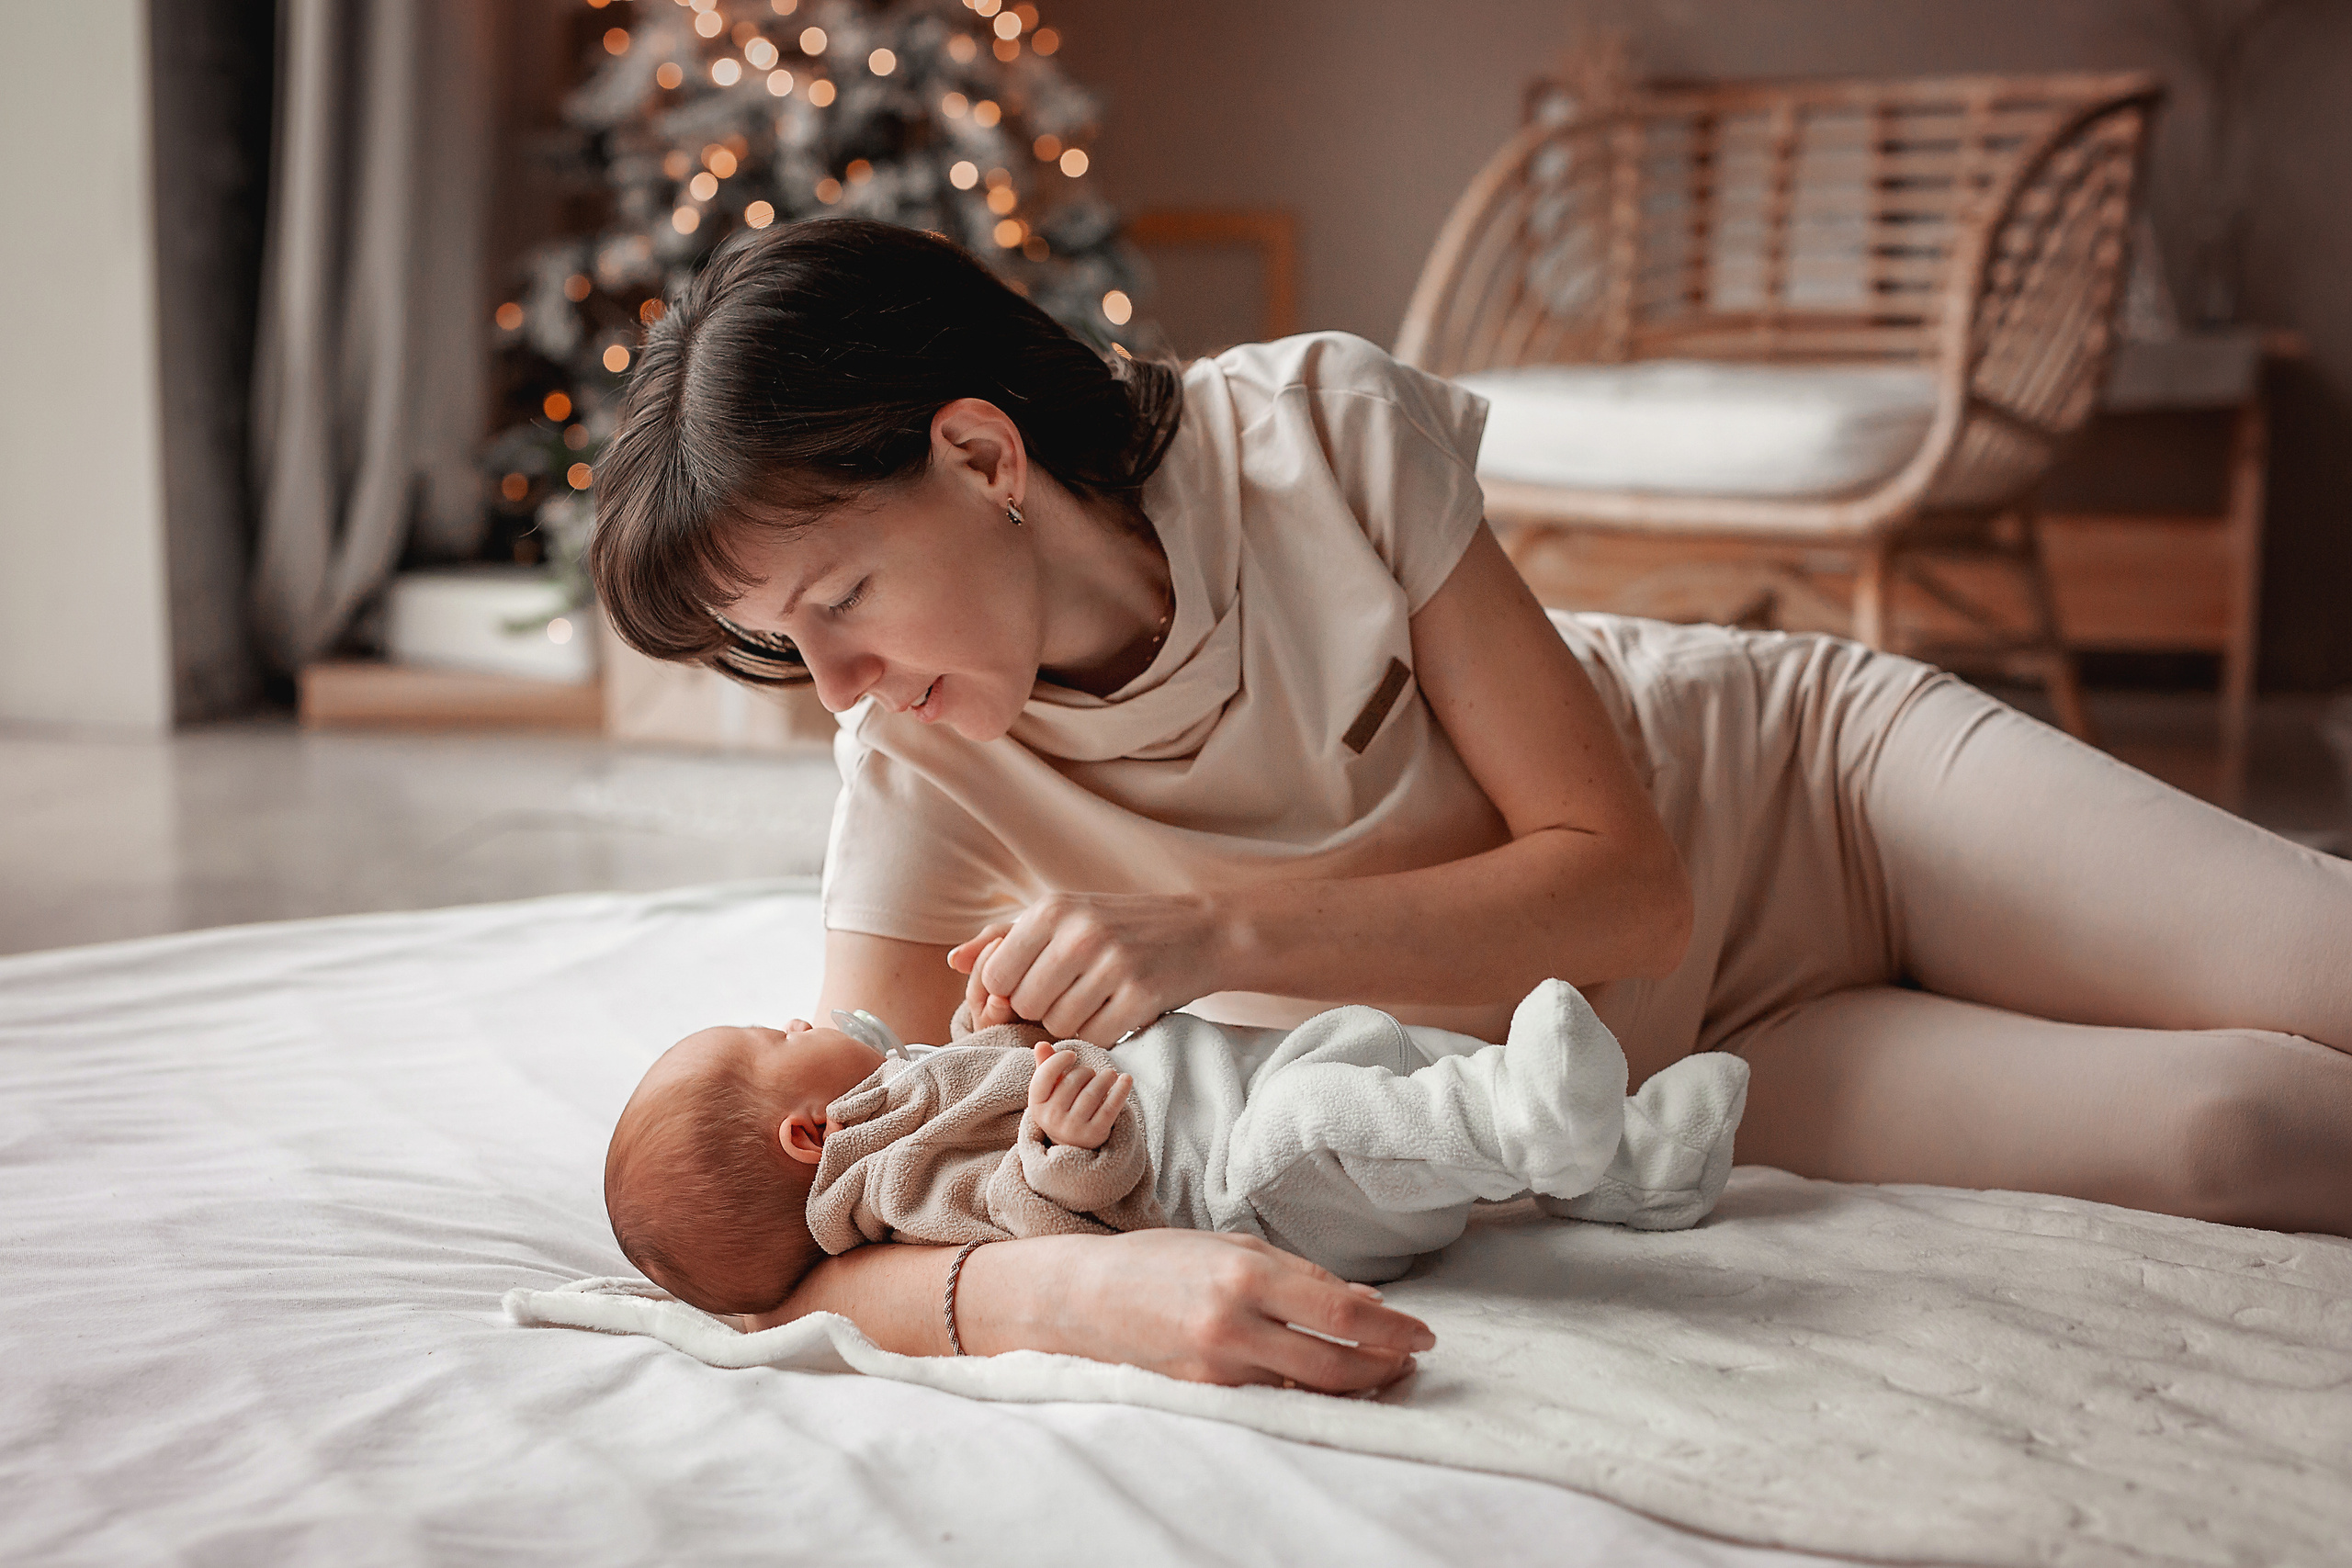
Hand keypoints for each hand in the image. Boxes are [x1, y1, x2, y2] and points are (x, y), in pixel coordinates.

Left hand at [947, 891, 1222, 1045]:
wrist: (1203, 931)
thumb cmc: (1121, 924)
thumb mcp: (1063, 915)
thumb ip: (1004, 937)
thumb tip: (955, 961)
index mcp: (1051, 909)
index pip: (996, 978)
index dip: (1012, 991)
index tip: (1037, 983)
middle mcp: (1079, 934)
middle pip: (1024, 1006)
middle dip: (1042, 1009)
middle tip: (1072, 992)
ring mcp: (1113, 965)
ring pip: (1058, 1026)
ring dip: (1074, 1023)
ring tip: (1097, 999)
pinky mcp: (1142, 996)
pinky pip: (1095, 1037)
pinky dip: (1102, 1033)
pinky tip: (1118, 1010)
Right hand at [960, 1229, 1434, 1391]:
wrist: (1082, 1299)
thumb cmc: (1160, 1262)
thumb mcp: (1232, 1249)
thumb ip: (1301, 1276)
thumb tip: (1366, 1302)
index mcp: (1245, 1274)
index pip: (1340, 1312)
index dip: (1391, 1329)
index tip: (1423, 1335)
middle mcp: (1234, 1323)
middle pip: (1335, 1363)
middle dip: (1384, 1366)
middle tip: (1411, 1360)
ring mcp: (1218, 1366)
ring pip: (1308, 1388)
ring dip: (1354, 1383)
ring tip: (1380, 1371)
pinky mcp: (1204, 1394)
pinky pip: (1273, 1397)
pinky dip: (1306, 1390)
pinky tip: (1323, 1379)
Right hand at [1027, 1041, 1131, 1148]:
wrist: (1074, 1147)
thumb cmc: (1062, 1111)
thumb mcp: (1050, 1094)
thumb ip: (1046, 1068)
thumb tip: (1041, 1044)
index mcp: (1037, 1107)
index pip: (1044, 1076)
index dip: (1058, 1061)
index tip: (1072, 1055)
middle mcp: (1052, 1119)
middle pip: (1073, 1082)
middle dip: (1086, 1072)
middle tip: (1092, 1073)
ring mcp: (1073, 1128)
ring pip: (1093, 1092)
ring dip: (1105, 1078)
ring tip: (1110, 1075)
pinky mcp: (1095, 1134)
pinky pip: (1110, 1106)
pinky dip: (1121, 1090)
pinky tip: (1127, 1079)